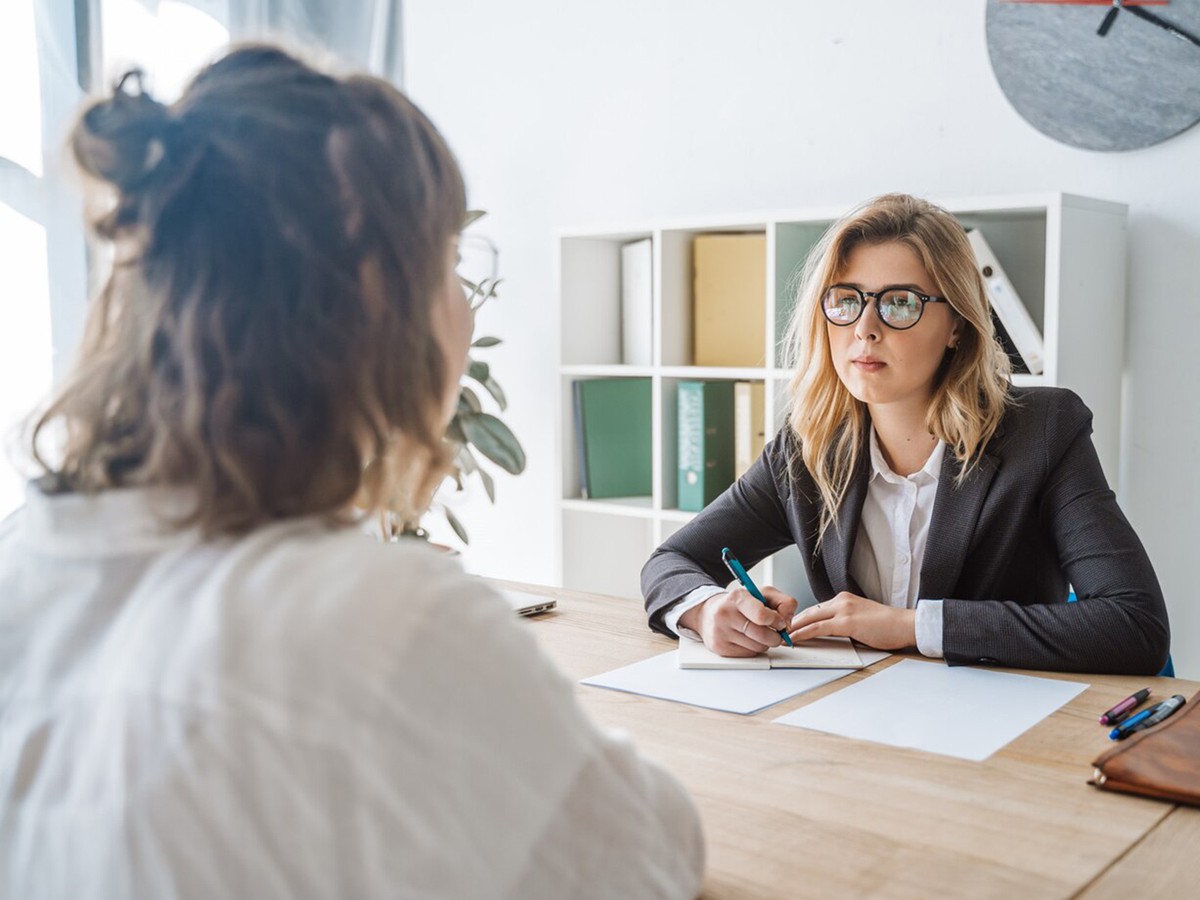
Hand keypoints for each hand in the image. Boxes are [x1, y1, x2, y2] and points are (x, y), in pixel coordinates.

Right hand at [678, 587, 798, 656]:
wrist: (709, 614)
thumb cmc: (739, 605)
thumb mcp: (762, 594)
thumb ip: (783, 602)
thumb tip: (788, 621)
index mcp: (737, 597)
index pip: (762, 615)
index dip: (777, 621)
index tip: (780, 622)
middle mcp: (725, 614)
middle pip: (763, 635)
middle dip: (775, 636)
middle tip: (775, 632)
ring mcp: (720, 632)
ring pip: (758, 647)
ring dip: (764, 643)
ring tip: (757, 633)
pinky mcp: (719, 648)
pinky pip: (749, 654)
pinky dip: (753, 649)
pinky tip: (747, 639)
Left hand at [787, 592, 916, 650]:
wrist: (905, 624)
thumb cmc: (888, 626)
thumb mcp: (861, 618)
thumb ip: (844, 621)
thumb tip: (829, 632)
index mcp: (844, 599)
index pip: (816, 608)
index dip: (801, 618)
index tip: (789, 627)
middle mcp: (841, 601)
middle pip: (809, 611)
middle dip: (792, 622)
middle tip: (778, 631)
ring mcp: (843, 610)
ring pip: (810, 618)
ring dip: (794, 629)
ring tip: (781, 637)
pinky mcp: (846, 622)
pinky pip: (817, 628)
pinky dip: (803, 633)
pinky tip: (794, 639)